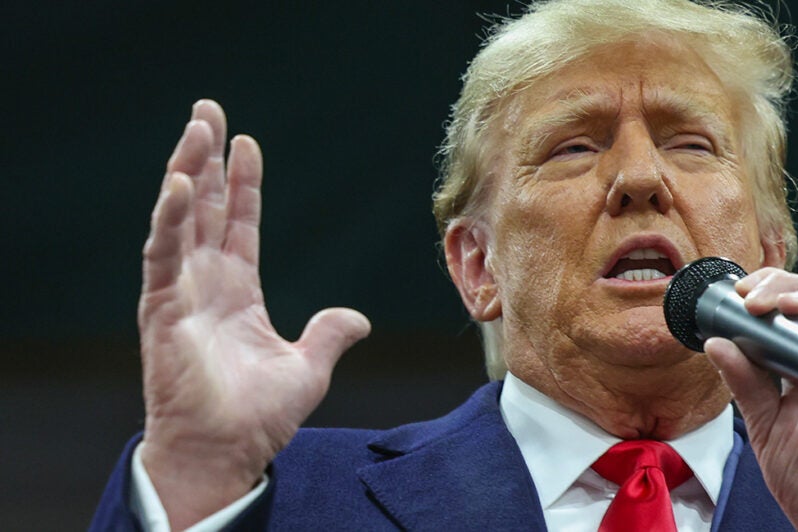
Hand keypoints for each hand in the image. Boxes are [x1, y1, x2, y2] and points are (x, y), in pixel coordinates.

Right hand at [138, 100, 370, 528]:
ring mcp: (181, 293)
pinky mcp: (163, 310)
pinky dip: (169, 219)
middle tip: (207, 110)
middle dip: (205, 158)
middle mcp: (205, 284)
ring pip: (180, 219)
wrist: (227, 453)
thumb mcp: (308, 368)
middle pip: (204, 207)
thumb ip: (329, 335)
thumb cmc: (258, 417)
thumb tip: (359, 318)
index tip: (247, 144)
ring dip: (186, 171)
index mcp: (236, 292)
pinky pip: (163, 255)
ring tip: (196, 127)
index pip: (238, 224)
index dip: (242, 184)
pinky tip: (179, 184)